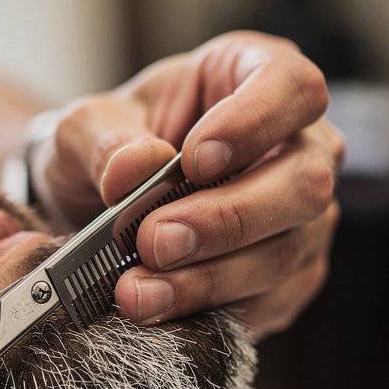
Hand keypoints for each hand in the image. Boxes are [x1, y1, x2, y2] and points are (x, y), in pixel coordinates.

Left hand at [29, 32, 344, 339]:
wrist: (97, 206)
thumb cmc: (107, 146)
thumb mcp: (84, 128)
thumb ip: (103, 140)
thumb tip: (134, 170)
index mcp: (255, 75)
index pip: (292, 87)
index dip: (254, 123)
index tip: (192, 160)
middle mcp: (298, 144)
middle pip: (304, 181)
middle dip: (226, 219)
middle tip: (152, 241)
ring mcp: (304, 215)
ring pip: (288, 251)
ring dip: (210, 279)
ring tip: (137, 292)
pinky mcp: (292, 275)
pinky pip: (273, 301)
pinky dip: (216, 311)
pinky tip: (164, 312)